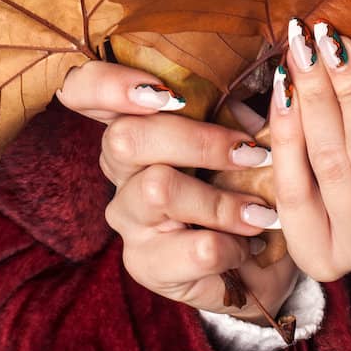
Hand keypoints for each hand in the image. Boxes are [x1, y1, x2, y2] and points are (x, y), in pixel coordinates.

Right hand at [56, 59, 299, 321]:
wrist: (248, 266)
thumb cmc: (239, 187)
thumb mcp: (239, 139)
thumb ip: (238, 112)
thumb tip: (265, 94)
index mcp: (135, 122)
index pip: (85, 90)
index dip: (107, 84)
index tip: (160, 91)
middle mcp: (119, 168)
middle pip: (126, 137)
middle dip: (198, 141)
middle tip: (251, 153)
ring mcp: (126, 216)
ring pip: (158, 189)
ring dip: (222, 202)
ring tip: (261, 213)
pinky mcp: (144, 263)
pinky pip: (193, 248)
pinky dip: (232, 246)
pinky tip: (249, 247)